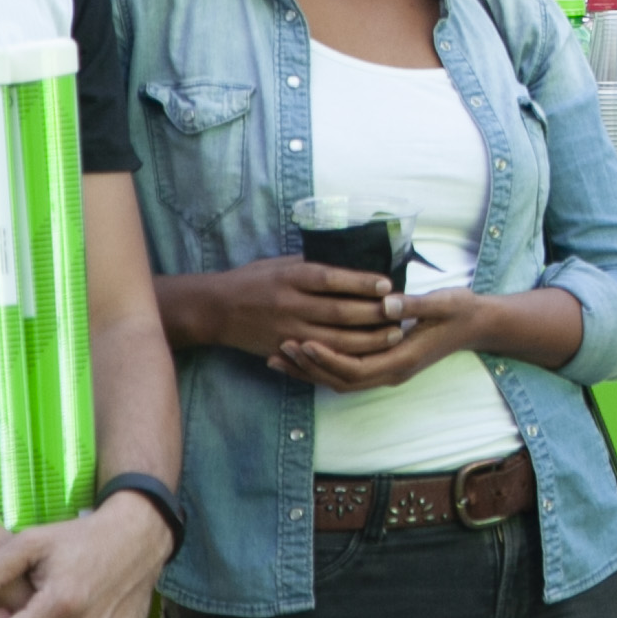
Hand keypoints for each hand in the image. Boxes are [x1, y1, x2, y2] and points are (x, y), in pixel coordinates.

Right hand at [167, 257, 397, 363]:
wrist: (215, 309)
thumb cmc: (253, 280)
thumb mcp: (282, 263)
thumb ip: (314, 266)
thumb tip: (353, 261)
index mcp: (290, 277)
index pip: (331, 279)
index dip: (360, 282)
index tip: (387, 284)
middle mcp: (290, 304)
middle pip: (339, 312)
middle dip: (374, 314)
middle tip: (401, 311)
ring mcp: (287, 330)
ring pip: (335, 339)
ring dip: (368, 339)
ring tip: (394, 334)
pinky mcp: (284, 349)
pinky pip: (320, 355)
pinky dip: (346, 355)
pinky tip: (368, 353)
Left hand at [280, 285, 492, 392]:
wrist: (479, 325)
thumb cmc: (462, 311)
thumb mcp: (444, 303)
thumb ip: (414, 305)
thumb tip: (384, 303)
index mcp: (402, 360)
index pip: (355, 369)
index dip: (327, 359)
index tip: (303, 341)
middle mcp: (392, 372)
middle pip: (340, 381)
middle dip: (309, 367)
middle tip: (280, 348)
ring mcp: (388, 372)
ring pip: (340, 381)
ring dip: (310, 370)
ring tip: (281, 354)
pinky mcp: (385, 365)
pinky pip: (347, 373)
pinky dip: (323, 366)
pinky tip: (305, 353)